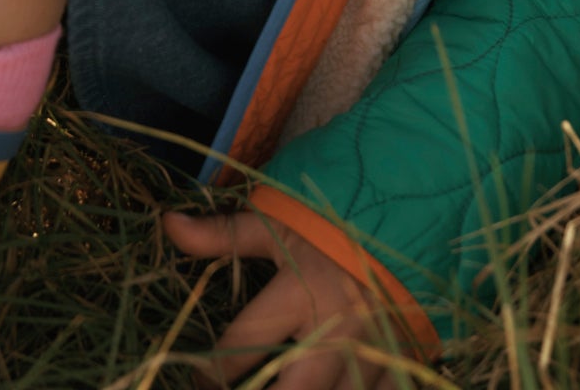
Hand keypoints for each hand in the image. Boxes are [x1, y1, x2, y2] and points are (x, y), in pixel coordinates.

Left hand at [164, 208, 417, 388]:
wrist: (412, 207)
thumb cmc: (335, 217)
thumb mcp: (278, 221)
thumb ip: (224, 234)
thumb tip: (168, 224)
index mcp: (300, 293)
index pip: (241, 346)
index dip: (209, 372)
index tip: (198, 377)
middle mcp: (336, 331)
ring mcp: (373, 353)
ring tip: (286, 385)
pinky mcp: (404, 362)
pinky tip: (337, 388)